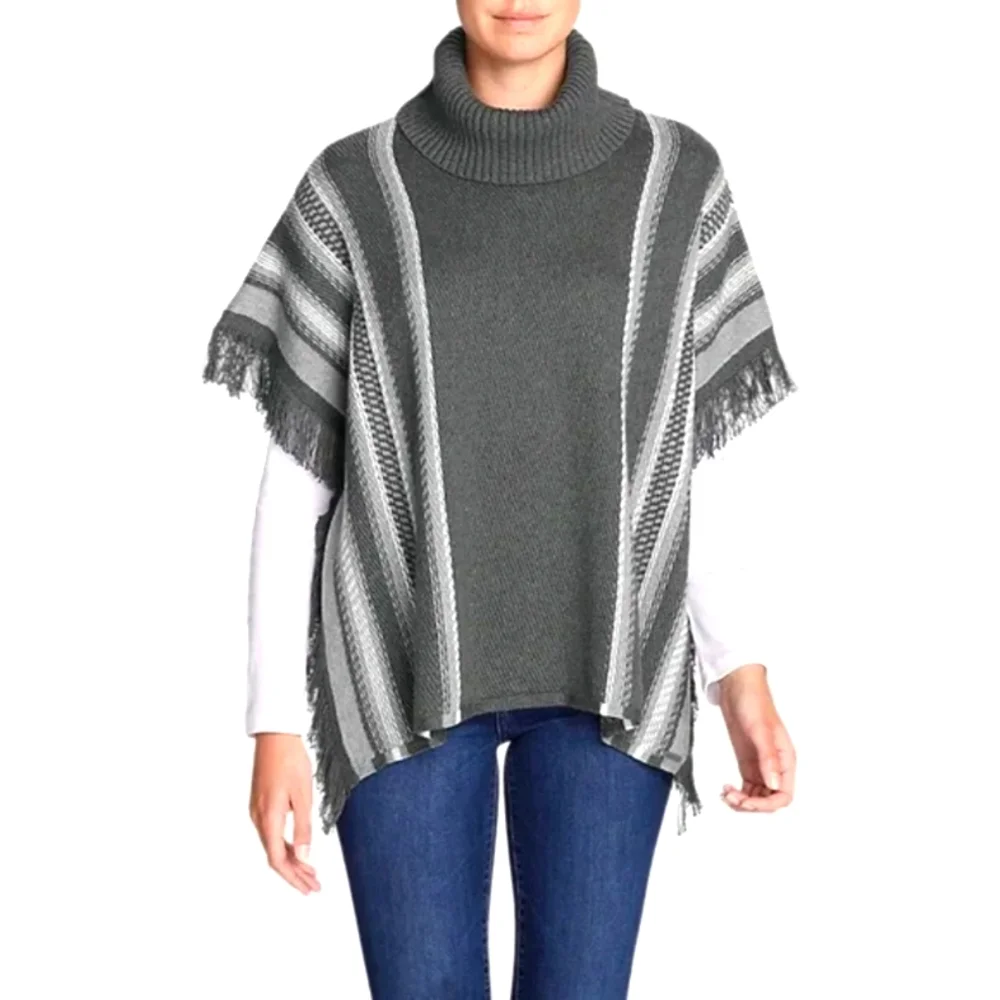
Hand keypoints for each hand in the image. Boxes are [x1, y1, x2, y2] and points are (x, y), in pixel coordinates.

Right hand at [249, 733, 320, 893]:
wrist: (275, 736)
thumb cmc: (290, 761)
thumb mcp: (303, 795)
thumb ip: (304, 828)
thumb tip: (305, 857)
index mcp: (268, 818)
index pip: (278, 860)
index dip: (294, 878)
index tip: (309, 888)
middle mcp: (258, 818)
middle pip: (275, 856)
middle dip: (295, 874)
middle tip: (314, 886)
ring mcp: (257, 811)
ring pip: (273, 845)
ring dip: (292, 860)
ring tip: (310, 871)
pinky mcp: (261, 804)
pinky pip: (271, 833)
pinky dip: (286, 845)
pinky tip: (299, 848)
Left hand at [717, 664, 795, 812]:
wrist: (737, 686)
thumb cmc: (754, 701)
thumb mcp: (760, 731)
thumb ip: (768, 758)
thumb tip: (774, 784)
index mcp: (785, 759)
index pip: (784, 795)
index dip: (767, 804)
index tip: (748, 802)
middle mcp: (775, 765)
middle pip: (769, 800)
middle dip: (752, 804)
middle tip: (732, 797)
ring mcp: (761, 764)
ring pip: (757, 796)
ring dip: (743, 801)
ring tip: (726, 794)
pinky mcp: (747, 762)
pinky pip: (747, 787)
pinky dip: (738, 793)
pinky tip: (727, 789)